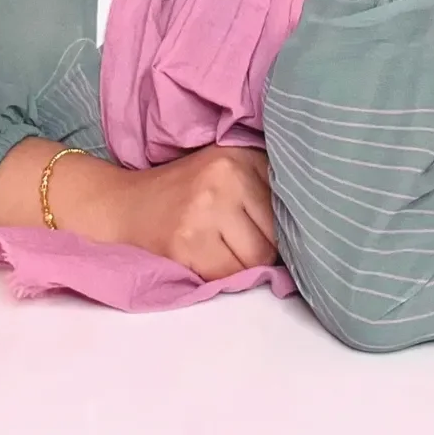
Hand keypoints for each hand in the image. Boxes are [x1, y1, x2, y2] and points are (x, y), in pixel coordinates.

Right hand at [111, 145, 278, 280]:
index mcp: (239, 156)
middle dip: (259, 252)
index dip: (275, 228)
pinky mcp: (185, 244)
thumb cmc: (183, 192)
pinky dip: (219, 277)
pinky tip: (202, 258)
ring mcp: (203, 211)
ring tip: (219, 250)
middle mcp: (223, 178)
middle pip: (272, 241)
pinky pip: (225, 278)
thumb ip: (264, 185)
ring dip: (240, 268)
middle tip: (234, 244)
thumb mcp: (225, 169)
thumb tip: (310, 222)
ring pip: (252, 263)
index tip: (256, 230)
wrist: (123, 205)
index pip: (284, 210)